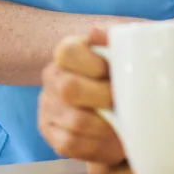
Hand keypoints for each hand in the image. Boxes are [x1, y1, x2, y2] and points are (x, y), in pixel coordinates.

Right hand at [37, 27, 124, 170]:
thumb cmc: (123, 76)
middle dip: (103, 97)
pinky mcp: (51, 135)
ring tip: (118, 119)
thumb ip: (113, 39)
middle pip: (69, 88)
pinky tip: (106, 135)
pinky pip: (71, 143)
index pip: (67, 52)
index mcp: (67, 52)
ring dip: (105, 124)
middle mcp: (53, 77)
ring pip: (75, 121)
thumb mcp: (124, 54)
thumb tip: (94, 30)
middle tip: (120, 100)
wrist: (122, 113)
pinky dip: (96, 143)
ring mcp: (48, 107)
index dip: (94, 64)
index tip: (111, 72)